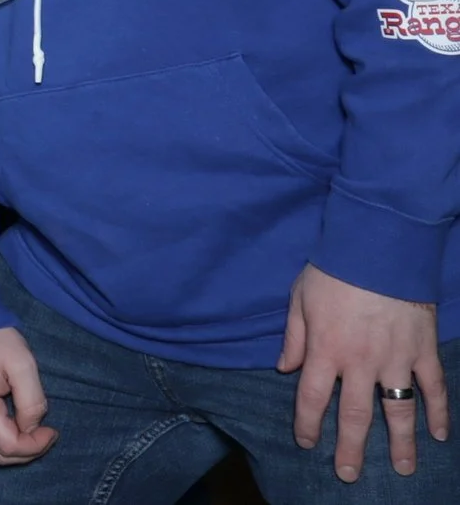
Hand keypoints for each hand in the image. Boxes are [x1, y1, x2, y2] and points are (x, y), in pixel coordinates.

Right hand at [0, 326, 57, 464]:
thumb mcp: (23, 363)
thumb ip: (32, 401)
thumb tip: (31, 427)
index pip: (9, 446)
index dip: (36, 446)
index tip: (52, 430)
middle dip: (25, 451)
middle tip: (42, 433)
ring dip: (7, 450)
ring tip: (24, 431)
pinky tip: (5, 425)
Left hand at [279, 263, 448, 480]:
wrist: (379, 248)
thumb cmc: (334, 270)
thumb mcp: (299, 298)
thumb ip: (293, 336)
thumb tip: (284, 368)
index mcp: (325, 350)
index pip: (311, 398)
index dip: (306, 424)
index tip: (306, 443)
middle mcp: (360, 363)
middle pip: (353, 416)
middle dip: (349, 448)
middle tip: (348, 475)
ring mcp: (396, 360)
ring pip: (398, 412)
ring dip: (399, 443)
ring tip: (400, 469)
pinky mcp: (423, 352)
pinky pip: (433, 389)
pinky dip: (439, 413)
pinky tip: (439, 436)